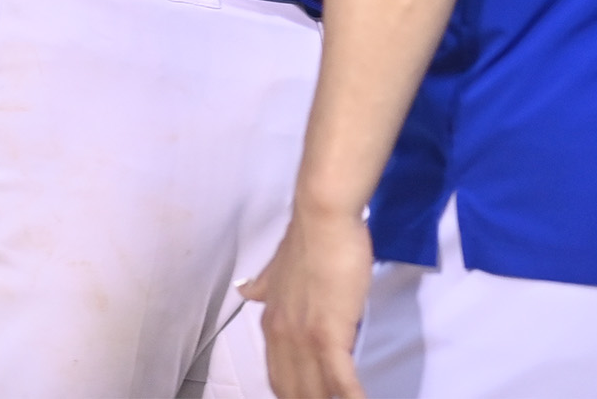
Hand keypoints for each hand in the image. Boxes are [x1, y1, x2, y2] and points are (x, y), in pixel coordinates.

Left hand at [241, 206, 371, 398]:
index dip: (293, 394)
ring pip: (316, 391)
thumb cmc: (308, 238)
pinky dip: (352, 398)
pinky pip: (342, 381)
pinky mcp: (330, 336)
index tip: (307, 396)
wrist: (323, 216)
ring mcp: (305, 339)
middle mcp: (282, 338)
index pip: (278, 377)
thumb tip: (244, 290)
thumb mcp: (277, 266)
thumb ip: (263, 284)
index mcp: (271, 324)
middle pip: (294, 392)